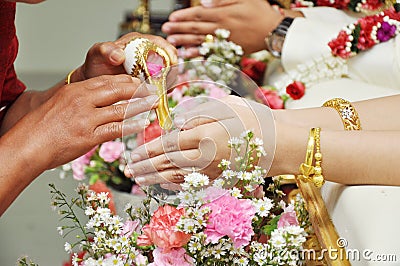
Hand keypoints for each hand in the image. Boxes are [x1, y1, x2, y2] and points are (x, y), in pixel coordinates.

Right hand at [15, 74, 157, 169]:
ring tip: (154, 104)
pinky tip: (142, 123)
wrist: (28, 145)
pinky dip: (131, 125)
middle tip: (153, 90)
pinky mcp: (89, 136)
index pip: (107, 82)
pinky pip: (115, 129)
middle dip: (138, 90)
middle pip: (117, 91)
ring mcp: (87, 119)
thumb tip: (101, 103)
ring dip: (140, 106)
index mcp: (76, 91)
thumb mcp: (60, 104)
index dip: (126, 81)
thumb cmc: (41, 127)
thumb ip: (81, 101)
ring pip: (120, 109)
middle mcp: (83, 101)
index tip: (139, 82)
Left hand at [72, 32, 177, 81]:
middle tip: (168, 82)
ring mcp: (150, 68)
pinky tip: (160, 96)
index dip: (168, 52)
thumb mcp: (97, 54)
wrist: (94, 82)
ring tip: (164, 91)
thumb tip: (120, 55)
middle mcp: (147, 54)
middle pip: (169, 59)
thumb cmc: (96, 65)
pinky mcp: (150, 81)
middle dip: (172, 70)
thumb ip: (106, 50)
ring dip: (169, 82)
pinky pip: (163, 85)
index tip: (170, 63)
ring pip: (169, 73)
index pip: (160, 43)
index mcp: (138, 42)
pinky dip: (164, 90)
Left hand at [124, 95, 275, 185]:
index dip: (148, 151)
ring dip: (155, 178)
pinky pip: (192, 182)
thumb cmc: (254, 119)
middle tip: (128, 170)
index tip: (133, 154)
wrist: (279, 143)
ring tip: (139, 179)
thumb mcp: (225, 106)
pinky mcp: (219, 178)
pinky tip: (164, 184)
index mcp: (204, 137)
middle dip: (146, 167)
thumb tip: (175, 124)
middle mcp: (204, 157)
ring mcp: (211, 171)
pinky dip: (174, 184)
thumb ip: (197, 114)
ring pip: (177, 176)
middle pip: (167, 163)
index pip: (167, 145)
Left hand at [162, 0, 282, 55]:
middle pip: (194, 28)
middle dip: (178, 28)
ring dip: (183, 41)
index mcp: (223, 14)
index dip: (183, 16)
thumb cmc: (259, 12)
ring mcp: (223, 41)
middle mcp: (221, 28)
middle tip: (165, 29)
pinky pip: (209, 52)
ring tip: (171, 41)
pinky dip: (197, 53)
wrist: (272, 31)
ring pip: (199, 40)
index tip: (171, 17)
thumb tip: (203, 1)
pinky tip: (186, 54)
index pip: (198, 14)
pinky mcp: (227, 50)